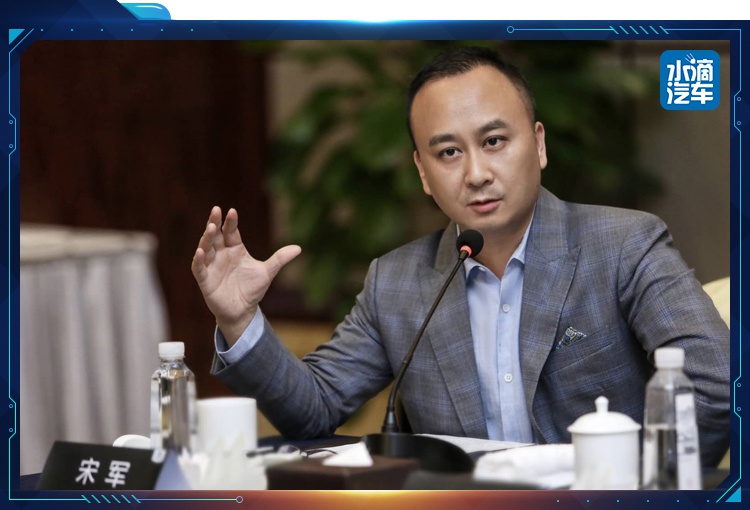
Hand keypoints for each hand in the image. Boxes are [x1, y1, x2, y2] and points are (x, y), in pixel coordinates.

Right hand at [191, 206, 300, 344]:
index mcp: (235, 249)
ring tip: (210, 228)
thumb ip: (280, 259)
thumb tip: (299, 248)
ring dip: (207, 238)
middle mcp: (221, 254)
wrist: (243, 311)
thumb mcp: (267, 273)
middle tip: (216, 210)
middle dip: (215, 223)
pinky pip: (199, 268)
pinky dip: (198, 260)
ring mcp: (212, 266)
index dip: (231, 222)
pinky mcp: (205, 280)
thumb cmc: (252, 290)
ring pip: (206, 248)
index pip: (231, 232)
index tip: (232, 211)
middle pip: (216, 235)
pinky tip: (200, 252)